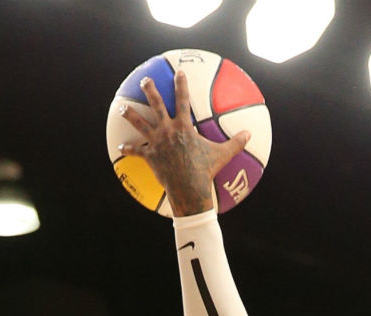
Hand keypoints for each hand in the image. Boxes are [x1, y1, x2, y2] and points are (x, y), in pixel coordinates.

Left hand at [119, 69, 248, 217]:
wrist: (189, 188)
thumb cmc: (206, 171)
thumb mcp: (223, 155)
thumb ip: (236, 143)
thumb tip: (249, 134)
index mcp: (183, 126)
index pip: (182, 99)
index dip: (181, 84)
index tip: (179, 72)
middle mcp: (167, 130)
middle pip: (155, 104)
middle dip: (149, 90)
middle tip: (144, 80)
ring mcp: (157, 142)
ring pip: (140, 123)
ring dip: (130, 114)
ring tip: (122, 107)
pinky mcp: (150, 156)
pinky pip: (136, 151)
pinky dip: (129, 149)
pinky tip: (121, 147)